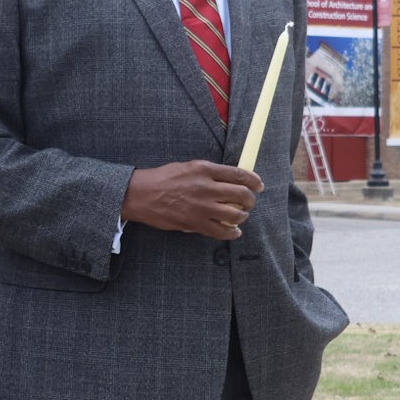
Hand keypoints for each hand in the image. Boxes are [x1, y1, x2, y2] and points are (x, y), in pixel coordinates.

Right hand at [120, 160, 262, 240]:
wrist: (141, 194)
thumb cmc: (162, 179)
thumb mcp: (188, 167)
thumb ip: (209, 173)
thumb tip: (229, 180)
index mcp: (204, 169)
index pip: (239, 174)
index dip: (254, 181)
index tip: (258, 185)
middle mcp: (206, 187)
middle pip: (241, 194)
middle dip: (251, 200)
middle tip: (250, 202)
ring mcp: (201, 206)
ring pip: (235, 214)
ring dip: (242, 216)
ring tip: (240, 216)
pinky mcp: (195, 222)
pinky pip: (221, 231)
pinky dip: (231, 233)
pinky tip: (233, 231)